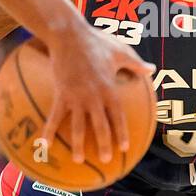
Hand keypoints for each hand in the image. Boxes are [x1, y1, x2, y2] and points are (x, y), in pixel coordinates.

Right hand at [39, 22, 154, 164]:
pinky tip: (43, 145)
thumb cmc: (95, 41)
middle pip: (101, 126)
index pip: (119, 116)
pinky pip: (55, 116)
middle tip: (105, 160)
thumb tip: (152, 70)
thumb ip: (136, 64)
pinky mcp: (61, 94)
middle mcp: (94, 97)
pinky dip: (49, 131)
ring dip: (78, 145)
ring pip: (78, 126)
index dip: (122, 133)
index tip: (125, 148)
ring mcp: (76, 97)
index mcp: (109, 89)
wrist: (68, 35)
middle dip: (104, 145)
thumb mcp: (120, 51)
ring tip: (78, 161)